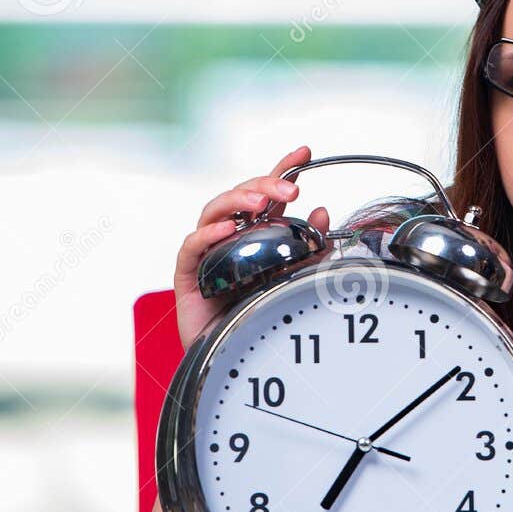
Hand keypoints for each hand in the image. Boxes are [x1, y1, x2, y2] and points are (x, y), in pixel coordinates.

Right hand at [173, 143, 331, 350]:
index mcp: (255, 231)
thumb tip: (324, 213)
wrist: (233, 359)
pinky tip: (227, 229)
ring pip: (214, 210)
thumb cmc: (261, 316)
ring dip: (238, 201)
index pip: (267, 192)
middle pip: (242, 195)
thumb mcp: (296, 279)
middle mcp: (229, 234)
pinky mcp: (188, 273)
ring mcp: (207, 250)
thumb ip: (310, 250)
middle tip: (291, 189)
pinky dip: (209, 233)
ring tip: (260, 202)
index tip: (304, 152)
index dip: (283, 169)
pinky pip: (193, 245)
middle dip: (266, 185)